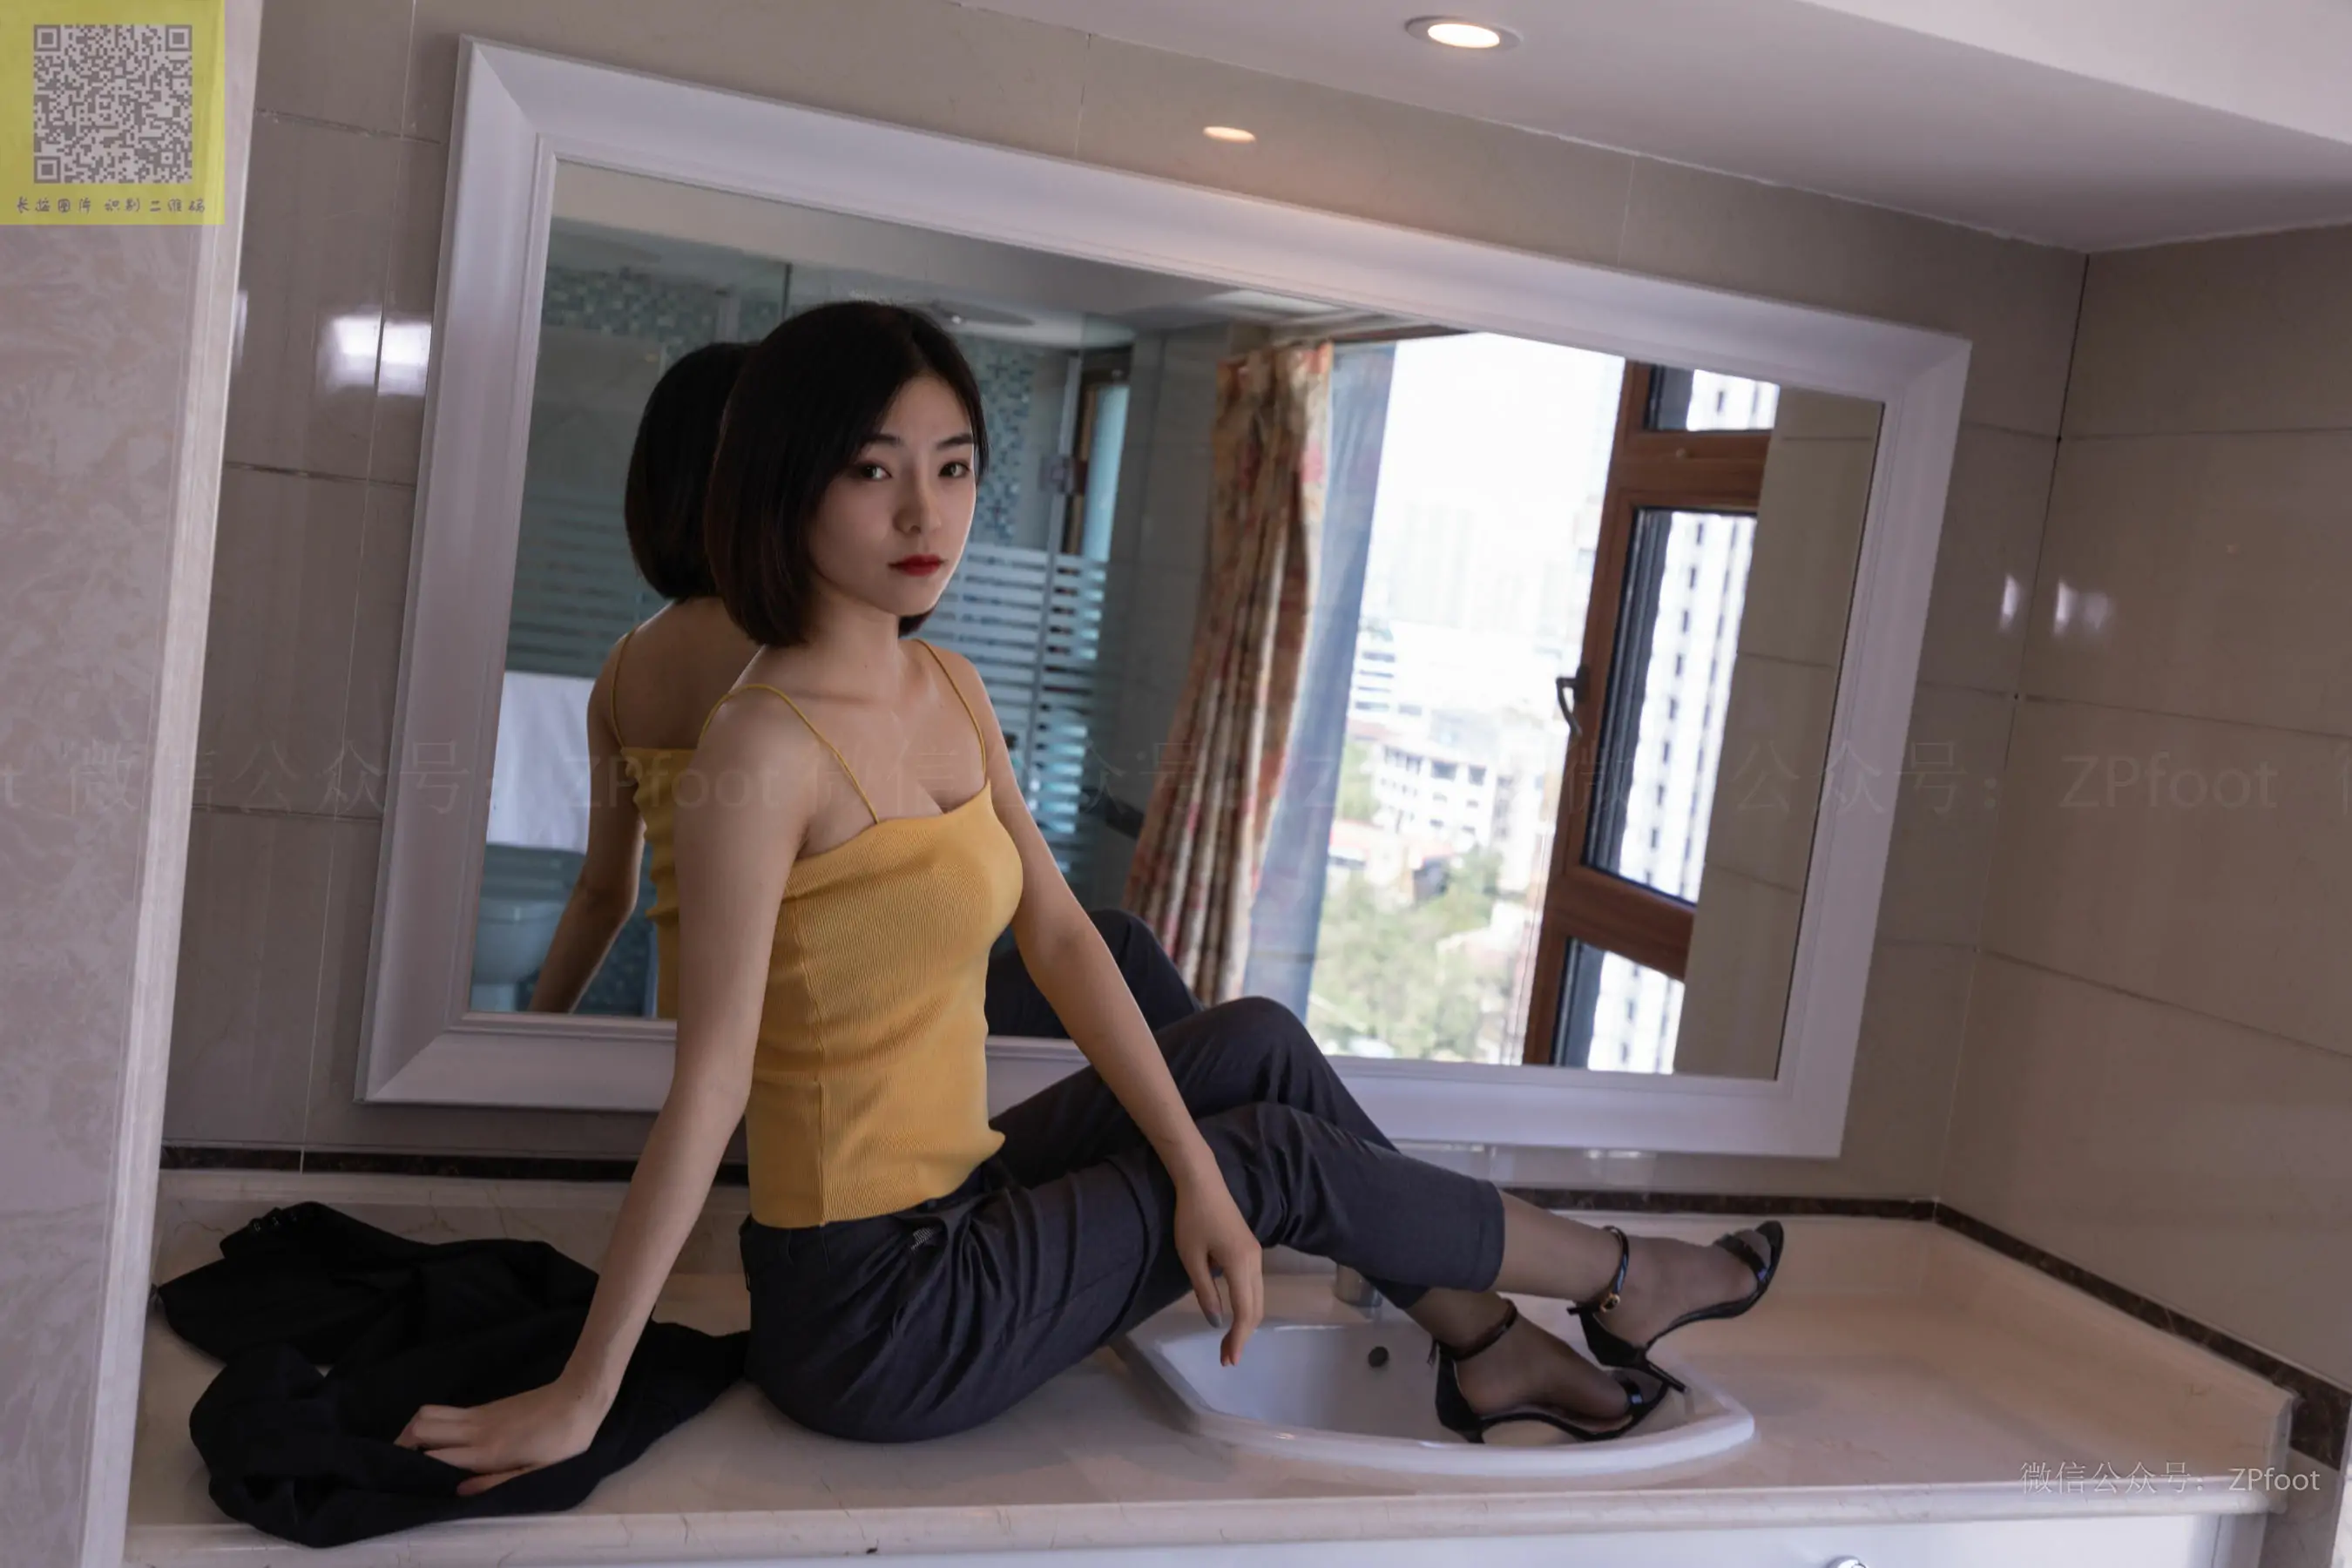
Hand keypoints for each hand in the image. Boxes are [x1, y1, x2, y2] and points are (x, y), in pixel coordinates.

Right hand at [395, 1376, 607, 1494]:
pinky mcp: (485, 1407)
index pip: (432, 1456)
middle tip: (397, 1466)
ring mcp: (478, 1414)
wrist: (579, 1398)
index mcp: (486, 1451)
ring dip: (412, 1430)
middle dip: (401, 1445)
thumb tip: (457, 1492)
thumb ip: (494, 1482)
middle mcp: (474, 1429)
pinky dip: (429, 1423)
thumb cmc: (562, 1443)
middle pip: (420, 1426)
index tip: (400, 1482)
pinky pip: (446, 1411)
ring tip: (410, 1453)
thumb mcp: (535, 1472)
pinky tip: (436, 1441)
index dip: (412, 1467)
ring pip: (428, 1413)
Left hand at [1171, 1162, 1262, 1365]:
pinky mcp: (1250, 1249)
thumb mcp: (1191, 1258)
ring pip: (1258, 1297)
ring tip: (1229, 1342)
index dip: (1238, 1338)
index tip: (1227, 1359)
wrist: (1202, 1181)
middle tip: (1227, 1358)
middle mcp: (1255, 1262)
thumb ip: (1205, 1292)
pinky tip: (1233, 1313)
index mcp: (1241, 1264)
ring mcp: (1255, 1254)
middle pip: (1257, 1308)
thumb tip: (1218, 1322)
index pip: (1245, 1311)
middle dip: (1244, 1335)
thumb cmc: (1192, 1217)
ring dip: (1246, 1321)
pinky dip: (1247, 1305)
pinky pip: (1254, 1285)